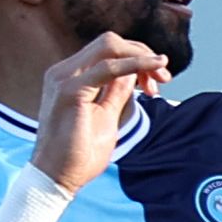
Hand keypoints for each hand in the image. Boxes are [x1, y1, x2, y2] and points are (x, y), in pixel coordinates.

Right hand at [31, 32, 171, 191]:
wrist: (56, 178)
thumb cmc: (79, 153)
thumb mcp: (105, 116)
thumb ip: (116, 92)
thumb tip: (134, 73)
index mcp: (70, 75)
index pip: (107, 50)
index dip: (137, 58)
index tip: (157, 82)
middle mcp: (64, 71)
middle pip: (110, 42)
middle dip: (143, 53)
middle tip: (165, 78)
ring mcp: (64, 78)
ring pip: (109, 46)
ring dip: (141, 57)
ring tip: (162, 77)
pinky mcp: (69, 90)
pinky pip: (108, 68)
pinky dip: (135, 64)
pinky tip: (154, 69)